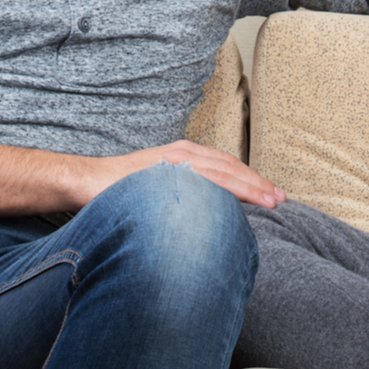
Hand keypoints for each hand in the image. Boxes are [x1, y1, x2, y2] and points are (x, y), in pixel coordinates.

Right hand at [82, 139, 286, 208]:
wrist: (87, 182)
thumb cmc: (119, 190)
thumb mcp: (158, 189)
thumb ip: (182, 194)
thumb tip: (202, 214)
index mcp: (185, 156)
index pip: (227, 166)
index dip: (252, 179)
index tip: (272, 193)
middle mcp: (184, 154)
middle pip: (231, 167)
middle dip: (259, 182)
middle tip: (281, 198)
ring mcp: (175, 161)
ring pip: (222, 172)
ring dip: (250, 185)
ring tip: (271, 200)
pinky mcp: (165, 171)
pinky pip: (202, 180)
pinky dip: (225, 188)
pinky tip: (240, 199)